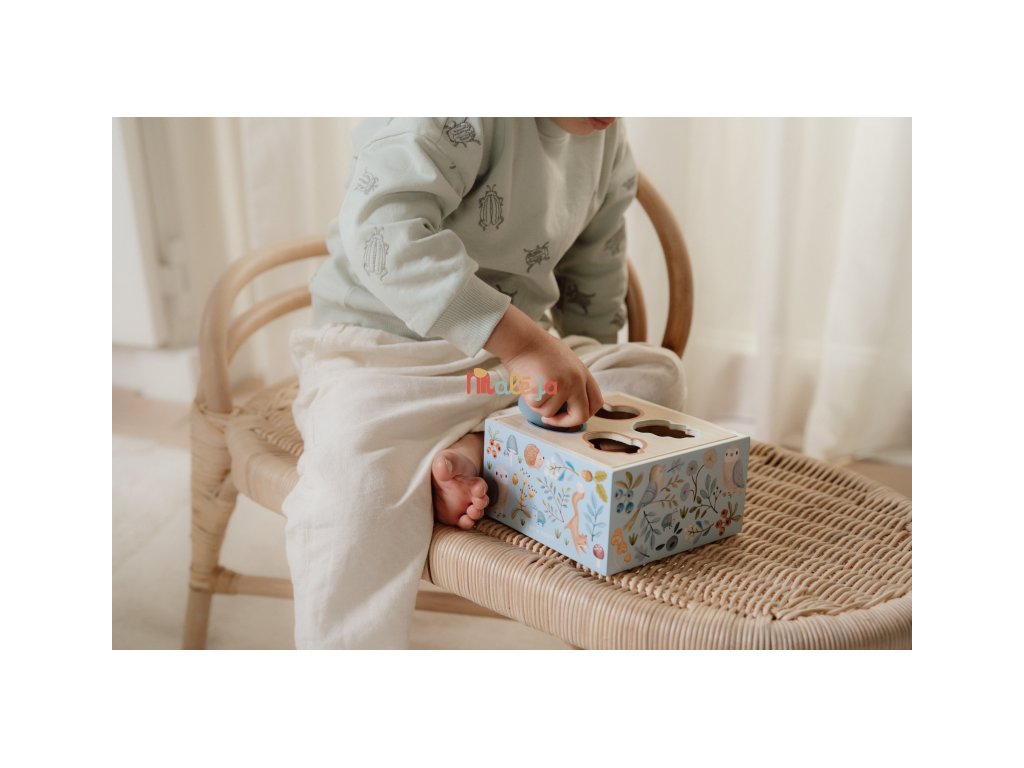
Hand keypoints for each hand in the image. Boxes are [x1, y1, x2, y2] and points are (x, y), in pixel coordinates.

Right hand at [484, 305, 602, 427]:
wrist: (522, 339)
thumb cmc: (538, 349)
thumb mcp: (565, 361)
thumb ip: (572, 380)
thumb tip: (569, 401)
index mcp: (583, 373)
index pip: (596, 402)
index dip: (584, 414)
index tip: (571, 415)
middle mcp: (577, 380)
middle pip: (580, 416)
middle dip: (564, 423)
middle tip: (551, 420)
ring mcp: (563, 385)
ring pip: (551, 412)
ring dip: (539, 406)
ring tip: (533, 386)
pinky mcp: (546, 389)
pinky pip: (537, 407)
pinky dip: (529, 400)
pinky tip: (527, 384)